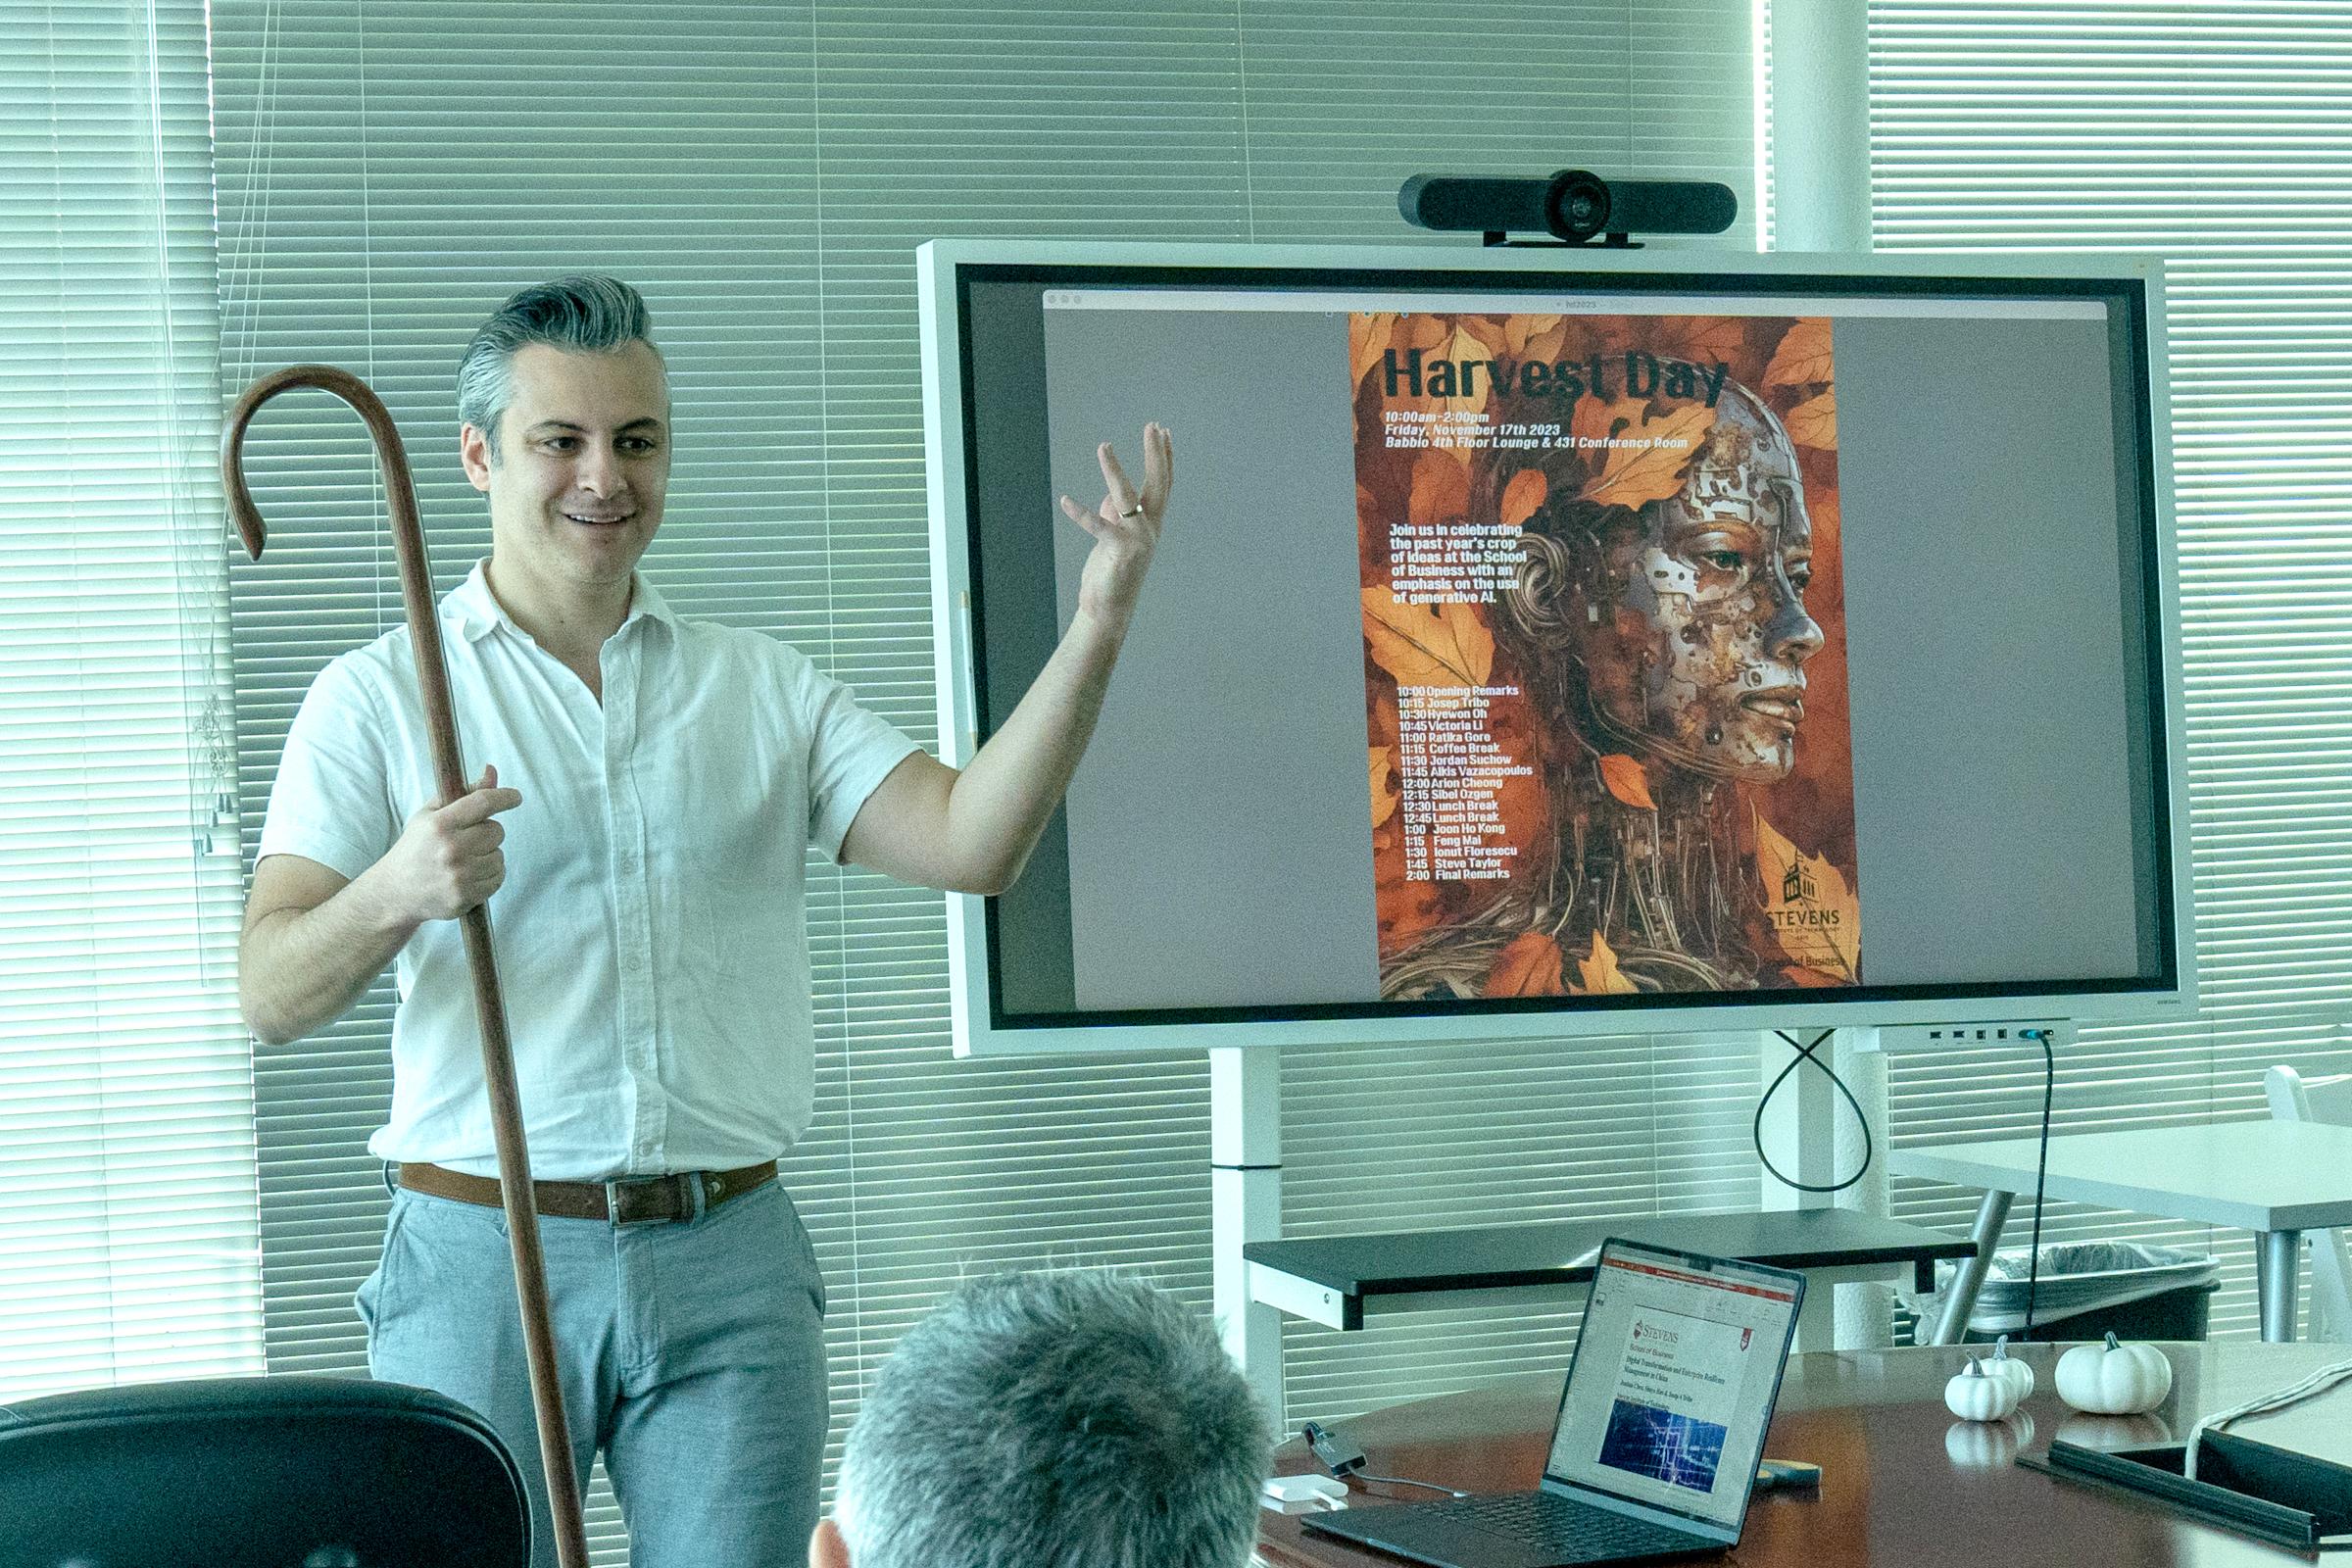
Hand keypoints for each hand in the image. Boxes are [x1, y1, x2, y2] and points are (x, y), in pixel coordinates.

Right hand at [382, 764, 522, 923]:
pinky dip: (489, 875)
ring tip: (463, 861)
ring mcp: (459, 876)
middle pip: (496, 831)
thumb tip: (492, 771)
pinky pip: (498, 878)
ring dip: (488, 856)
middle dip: (487, 833)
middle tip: (466, 840)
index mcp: (439, 824)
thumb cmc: (416, 848)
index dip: (505, 797)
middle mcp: (450, 849)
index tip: (515, 797)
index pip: (483, 803)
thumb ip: (464, 793)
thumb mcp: (430, 815)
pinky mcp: (465, 897)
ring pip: (500, 856)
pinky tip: (467, 876)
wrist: (395, 892)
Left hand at [1057, 422, 1170, 633]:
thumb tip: (1110, 494)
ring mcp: (1138, 539)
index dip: (1165, 457)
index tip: (1164, 432)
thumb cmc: (1112, 571)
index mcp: (1152, 522)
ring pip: (1125, 496)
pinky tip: (1065, 501)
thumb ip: (1116, 513)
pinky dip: (1079, 513)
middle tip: (1153, 426)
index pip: (1163, 483)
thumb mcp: (1115, 535)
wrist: (1110, 607)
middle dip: (1155, 453)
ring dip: (1113, 469)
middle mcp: (1151, 527)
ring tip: (1103, 446)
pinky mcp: (1118, 550)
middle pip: (1157, 483)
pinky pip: (1097, 525)